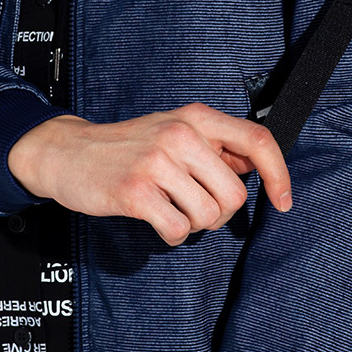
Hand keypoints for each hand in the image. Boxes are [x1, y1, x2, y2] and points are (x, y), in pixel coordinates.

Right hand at [7, 102, 291, 246]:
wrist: (68, 151)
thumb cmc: (124, 146)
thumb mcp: (172, 130)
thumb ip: (213, 146)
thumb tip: (257, 169)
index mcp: (194, 118)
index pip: (257, 140)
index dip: (279, 174)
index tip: (282, 200)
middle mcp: (179, 134)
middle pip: (234, 194)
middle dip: (219, 212)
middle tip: (194, 206)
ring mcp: (156, 162)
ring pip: (208, 216)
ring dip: (192, 224)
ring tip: (170, 209)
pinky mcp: (135, 191)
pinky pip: (177, 230)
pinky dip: (171, 234)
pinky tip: (155, 218)